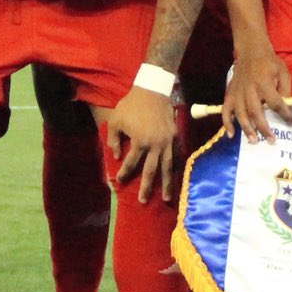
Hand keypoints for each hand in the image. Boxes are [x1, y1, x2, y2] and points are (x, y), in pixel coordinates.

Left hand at [109, 86, 179, 202]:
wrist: (153, 90)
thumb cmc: (131, 105)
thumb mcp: (116, 120)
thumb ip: (114, 140)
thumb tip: (117, 156)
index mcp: (140, 141)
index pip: (131, 163)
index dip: (124, 173)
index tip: (118, 181)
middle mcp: (156, 145)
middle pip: (151, 171)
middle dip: (146, 187)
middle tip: (143, 201)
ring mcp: (168, 142)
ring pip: (167, 167)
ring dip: (166, 184)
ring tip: (165, 198)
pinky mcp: (175, 136)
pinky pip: (177, 155)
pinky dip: (176, 167)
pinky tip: (176, 177)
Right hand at [223, 47, 291, 141]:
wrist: (250, 50)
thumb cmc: (270, 62)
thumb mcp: (283, 71)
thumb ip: (286, 89)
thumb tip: (288, 108)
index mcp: (264, 82)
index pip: (276, 102)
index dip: (285, 114)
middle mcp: (249, 88)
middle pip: (256, 112)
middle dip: (264, 128)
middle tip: (272, 140)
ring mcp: (237, 92)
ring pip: (240, 114)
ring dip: (247, 129)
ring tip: (254, 141)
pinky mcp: (230, 93)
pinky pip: (225, 110)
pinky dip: (227, 123)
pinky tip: (232, 135)